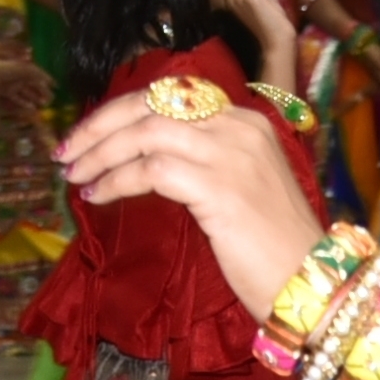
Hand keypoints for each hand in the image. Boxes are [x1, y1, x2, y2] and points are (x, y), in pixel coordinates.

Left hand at [54, 75, 336, 324]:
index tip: (88, 136)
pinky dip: (116, 181)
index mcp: (244, 121)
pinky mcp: (219, 188)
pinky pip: (151, 171)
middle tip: (67, 152)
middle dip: (99, 125)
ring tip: (75, 175)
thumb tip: (141, 161)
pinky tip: (98, 197)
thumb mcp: (238, 188)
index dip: (121, 111)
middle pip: (151, 104)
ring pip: (146, 132)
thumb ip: (200, 164)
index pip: (169, 96)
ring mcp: (230, 154)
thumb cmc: (273, 248)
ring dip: (101, 153)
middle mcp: (238, 127)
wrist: (313, 284)